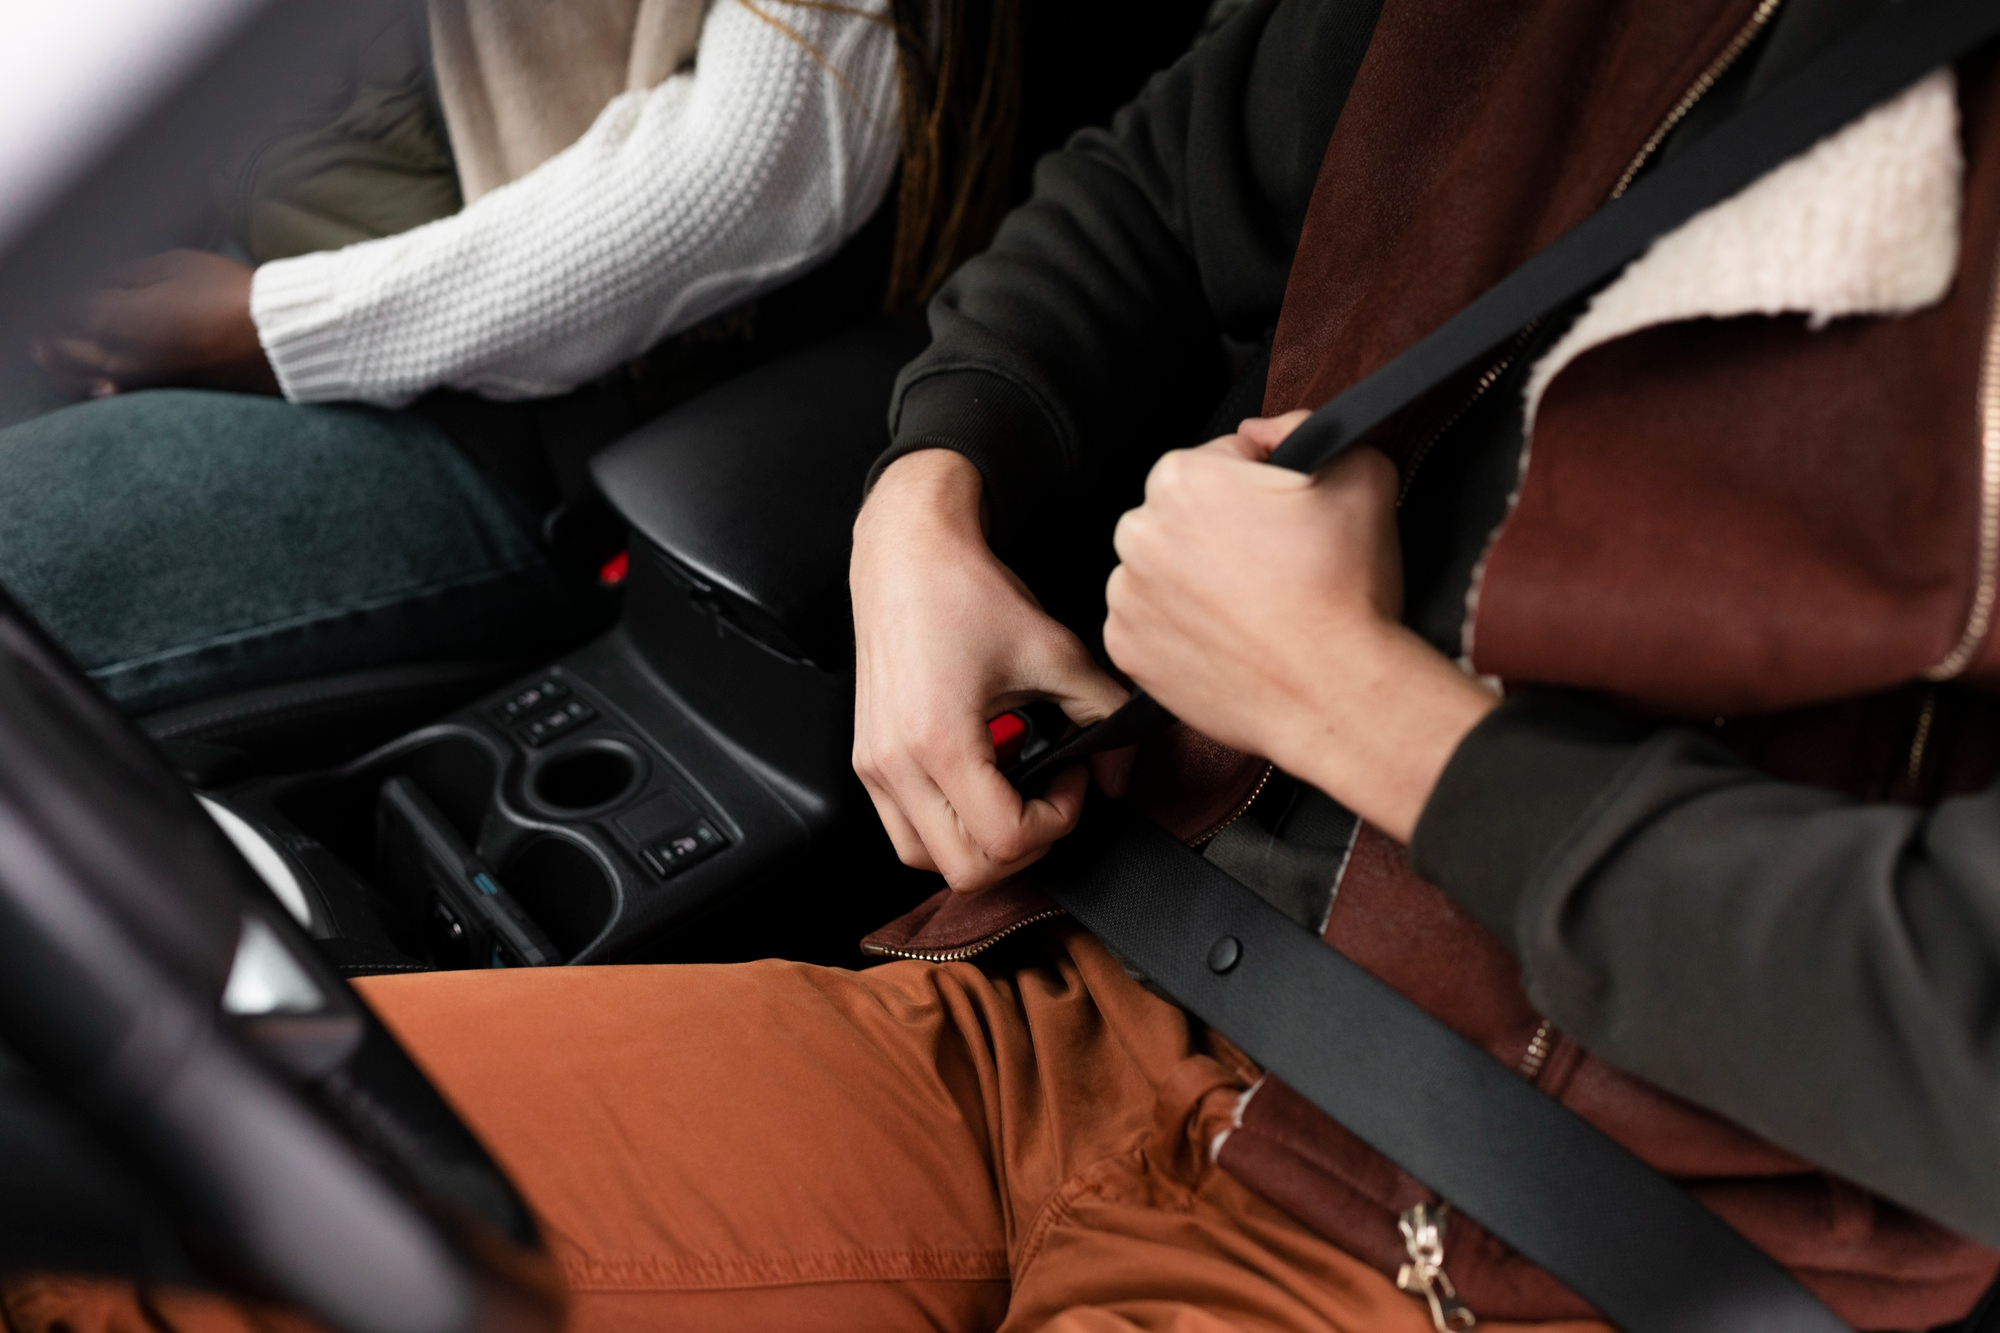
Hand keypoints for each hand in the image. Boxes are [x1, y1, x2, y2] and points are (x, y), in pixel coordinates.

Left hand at [31, 250, 277, 398]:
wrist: (280, 342)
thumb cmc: (231, 296)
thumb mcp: (174, 265)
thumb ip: (123, 275)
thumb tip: (93, 281)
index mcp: (117, 316)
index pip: (62, 307)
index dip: (55, 296)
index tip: (61, 283)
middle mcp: (118, 355)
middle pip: (57, 345)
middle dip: (47, 328)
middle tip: (45, 316)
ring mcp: (137, 380)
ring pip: (75, 376)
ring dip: (60, 358)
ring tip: (51, 346)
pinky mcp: (157, 395)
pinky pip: (106, 392)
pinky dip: (89, 382)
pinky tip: (92, 376)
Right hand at [851, 450, 1133, 891]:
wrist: (906, 554)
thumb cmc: (965, 592)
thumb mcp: (1055, 651)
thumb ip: (1102, 715)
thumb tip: (1120, 770)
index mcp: (939, 739)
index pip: (1005, 838)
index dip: (1057, 821)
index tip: (1072, 779)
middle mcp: (897, 763)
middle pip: (965, 869)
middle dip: (1024, 846)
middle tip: (1050, 797)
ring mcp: (874, 766)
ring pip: (927, 861)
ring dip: (979, 845)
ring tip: (1013, 795)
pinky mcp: (868, 760)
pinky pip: (905, 830)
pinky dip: (947, 827)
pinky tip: (980, 782)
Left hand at [1104, 411, 1495, 842]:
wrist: (1335, 692)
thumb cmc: (1345, 589)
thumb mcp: (1360, 472)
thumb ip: (1304, 426)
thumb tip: (1264, 429)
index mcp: (1183, 479)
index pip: (1222, 458)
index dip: (1263, 485)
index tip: (1286, 518)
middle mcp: (1138, 533)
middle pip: (1183, 514)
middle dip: (1221, 530)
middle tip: (1274, 565)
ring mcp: (1126, 596)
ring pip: (1162, 569)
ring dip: (1196, 579)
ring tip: (1252, 607)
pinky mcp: (1127, 650)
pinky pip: (1150, 624)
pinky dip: (1179, 629)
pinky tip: (1227, 638)